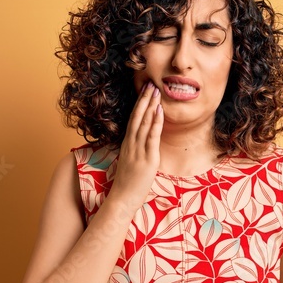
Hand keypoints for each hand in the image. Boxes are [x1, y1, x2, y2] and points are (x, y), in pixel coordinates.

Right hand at [109, 80, 163, 205]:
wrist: (122, 199)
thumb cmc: (127, 184)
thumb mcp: (130, 163)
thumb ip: (135, 151)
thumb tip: (142, 144)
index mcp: (127, 144)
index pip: (133, 120)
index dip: (139, 105)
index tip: (144, 91)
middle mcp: (131, 144)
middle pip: (137, 117)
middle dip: (144, 99)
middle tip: (150, 83)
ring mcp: (138, 151)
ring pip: (144, 123)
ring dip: (150, 105)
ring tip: (155, 91)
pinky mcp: (147, 159)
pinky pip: (152, 137)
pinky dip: (156, 122)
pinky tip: (159, 111)